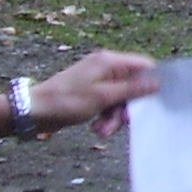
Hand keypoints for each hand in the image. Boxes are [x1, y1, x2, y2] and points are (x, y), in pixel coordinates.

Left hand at [31, 51, 159, 138]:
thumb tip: (157, 83)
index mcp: (109, 61)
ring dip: (115, 116)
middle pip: (132, 86)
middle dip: (128, 107)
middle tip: (122, 122)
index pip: (143, 65)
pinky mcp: (91, 93)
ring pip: (120, 98)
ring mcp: (98, 80)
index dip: (152, 82)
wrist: (33, 112)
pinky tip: (96, 128)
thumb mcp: (103, 97)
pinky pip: (108, 104)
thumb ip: (132, 89)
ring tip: (102, 130)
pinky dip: (105, 117)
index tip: (154, 101)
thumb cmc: (67, 101)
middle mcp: (105, 67)